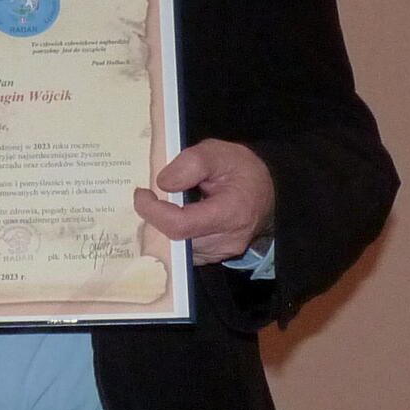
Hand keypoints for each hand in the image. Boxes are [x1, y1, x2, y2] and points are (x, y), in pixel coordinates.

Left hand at [134, 139, 274, 265]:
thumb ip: (191, 163)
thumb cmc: (241, 170)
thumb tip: (163, 184)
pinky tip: (174, 216)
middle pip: (175, 239)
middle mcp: (227, 241)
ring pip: (176, 248)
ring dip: (164, 227)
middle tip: (151, 197)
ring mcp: (221, 253)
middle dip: (156, 218)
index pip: (180, 225)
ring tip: (165, 204)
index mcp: (231, 213)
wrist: (267, 190)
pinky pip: (183, 252)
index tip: (142, 193)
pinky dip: (173, 234)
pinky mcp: (214, 257)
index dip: (153, 211)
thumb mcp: (218, 153)